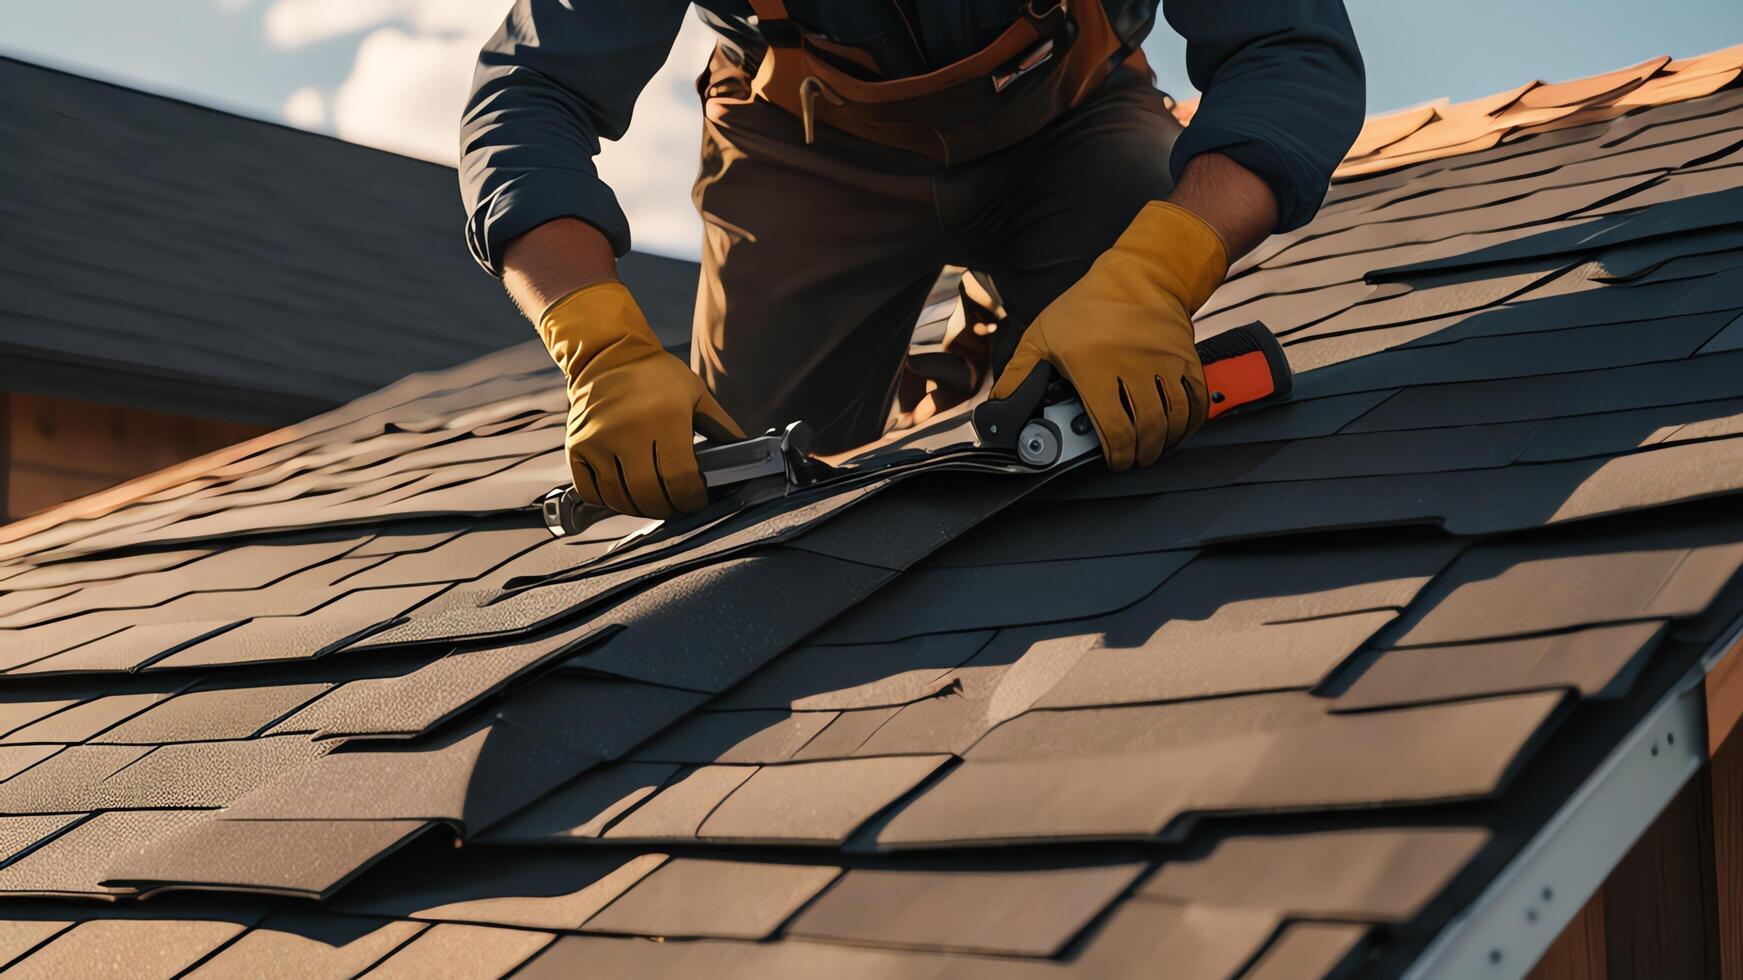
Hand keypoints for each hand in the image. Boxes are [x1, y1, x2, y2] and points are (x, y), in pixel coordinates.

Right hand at [538, 282, 743, 517]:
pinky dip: (609, 501)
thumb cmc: (657, 375)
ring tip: (653, 500)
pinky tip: (625, 492)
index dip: (692, 500)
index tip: (696, 501)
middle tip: (676, 505)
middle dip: (668, 508)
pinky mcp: (577, 447)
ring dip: (640, 508)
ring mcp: (598, 441)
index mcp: (665, 419)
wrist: (607, 354)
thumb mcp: (696, 393)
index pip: (680, 479)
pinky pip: (592, 492)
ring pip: (620, 498)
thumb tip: (749, 456)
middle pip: (650, 495)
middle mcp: (628, 432)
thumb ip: (723, 427)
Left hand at [990, 202, 1226, 469]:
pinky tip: (1182, 427)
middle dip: (1142, 452)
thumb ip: (1019, 373)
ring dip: (1167, 439)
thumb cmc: (1088, 306)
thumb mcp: (1041, 336)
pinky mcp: (1186, 358)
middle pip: (1148, 427)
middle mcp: (1134, 369)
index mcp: (1097, 370)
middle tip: (1135, 458)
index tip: (1115, 460)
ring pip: (1175, 416)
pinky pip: (1197, 397)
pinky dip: (1193, 418)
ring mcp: (1164, 364)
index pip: (1113, 428)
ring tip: (1156, 447)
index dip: (1117, 453)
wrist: (1138, 275)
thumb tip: (1001, 403)